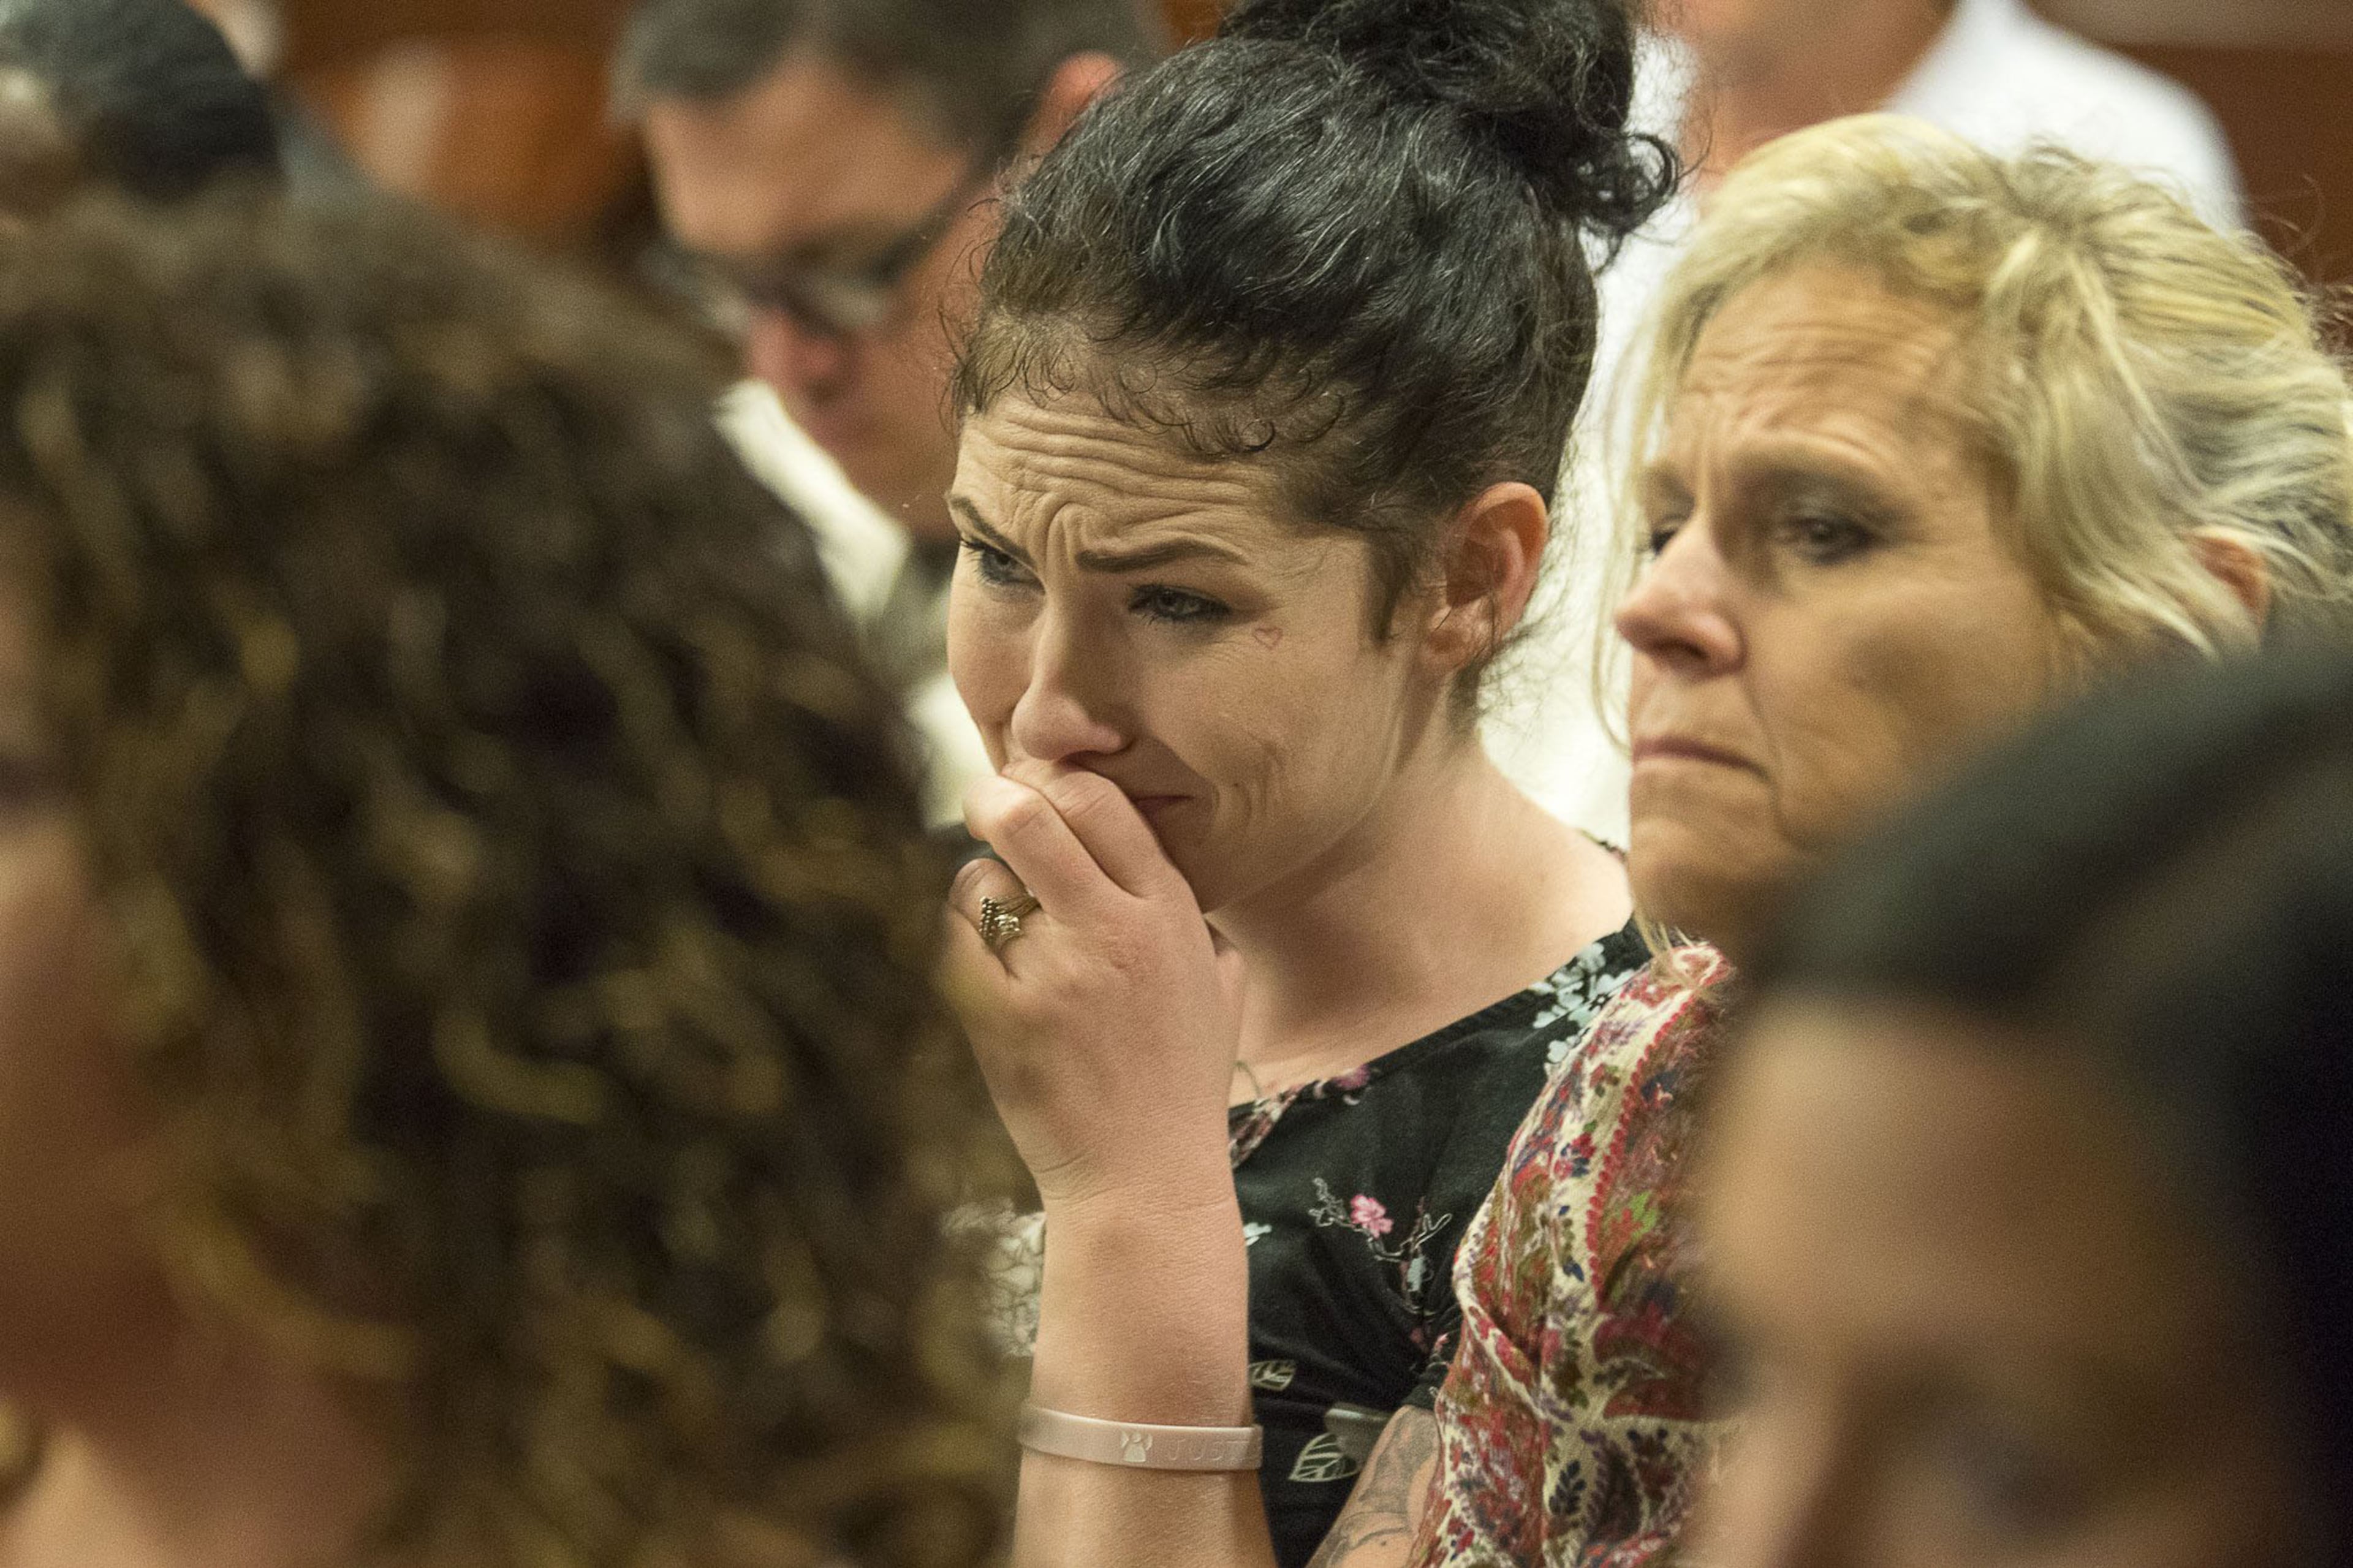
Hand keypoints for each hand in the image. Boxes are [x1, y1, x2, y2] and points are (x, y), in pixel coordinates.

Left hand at [944, 760, 1240, 1213]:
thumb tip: (1152, 856)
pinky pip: (950, 941)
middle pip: (1034, 815)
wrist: (1143, 1184)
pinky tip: (976, 960)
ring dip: (979, 886)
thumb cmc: (1178, 1086)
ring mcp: (1053, 977)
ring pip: (981, 879)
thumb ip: (1196, 916)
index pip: (1101, 802)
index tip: (1033, 786)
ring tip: (997, 923)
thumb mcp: (1220, 989)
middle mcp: (1113, 933)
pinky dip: (954, 939)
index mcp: (1169, 915)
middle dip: (997, 796)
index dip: (1055, 780)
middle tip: (983, 802)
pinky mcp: (1000, 1021)